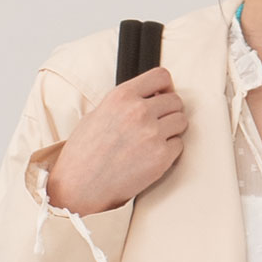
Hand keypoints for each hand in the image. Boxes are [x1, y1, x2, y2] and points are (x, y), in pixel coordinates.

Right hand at [45, 66, 187, 215]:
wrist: (80, 186)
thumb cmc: (84, 154)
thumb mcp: (97, 114)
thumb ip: (125, 103)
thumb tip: (147, 98)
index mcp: (122, 96)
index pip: (161, 76)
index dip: (166, 86)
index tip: (163, 95)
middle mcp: (139, 111)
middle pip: (175, 100)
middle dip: (169, 111)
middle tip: (158, 124)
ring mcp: (152, 134)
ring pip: (181, 121)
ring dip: (173, 130)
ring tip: (155, 141)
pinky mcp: (161, 157)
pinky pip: (179, 145)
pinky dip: (170, 151)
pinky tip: (152, 156)